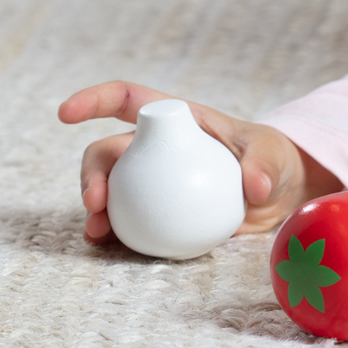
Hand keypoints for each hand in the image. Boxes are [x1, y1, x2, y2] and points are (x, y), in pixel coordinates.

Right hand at [58, 81, 342, 245]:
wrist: (281, 196)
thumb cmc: (275, 159)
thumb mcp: (274, 154)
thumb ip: (264, 165)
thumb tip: (254, 189)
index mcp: (177, 121)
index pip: (128, 100)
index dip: (93, 100)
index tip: (65, 114)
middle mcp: (156, 150)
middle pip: (108, 152)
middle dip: (92, 172)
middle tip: (96, 200)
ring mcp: (153, 184)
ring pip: (111, 190)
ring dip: (96, 209)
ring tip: (96, 231)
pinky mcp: (160, 214)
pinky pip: (130, 223)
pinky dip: (116, 234)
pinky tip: (109, 248)